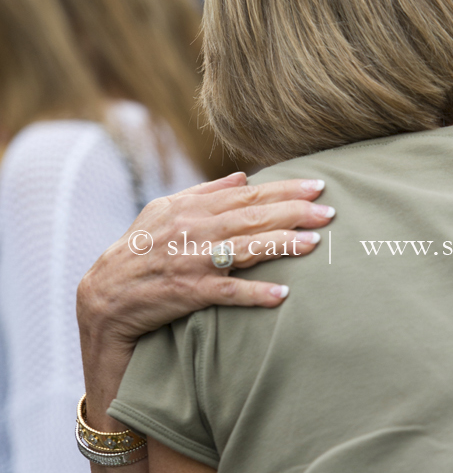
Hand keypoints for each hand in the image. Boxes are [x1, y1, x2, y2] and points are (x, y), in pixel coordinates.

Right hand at [78, 170, 334, 343]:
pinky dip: (254, 293)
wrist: (105, 296)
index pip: (246, 194)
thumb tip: (243, 176)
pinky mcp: (188, 293)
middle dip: (293, 212)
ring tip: (314, 244)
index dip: (284, 189)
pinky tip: (282, 294)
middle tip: (328, 211)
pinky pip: (227, 292)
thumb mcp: (164, 212)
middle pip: (252, 217)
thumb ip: (205, 193)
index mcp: (190, 208)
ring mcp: (191, 261)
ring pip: (244, 249)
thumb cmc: (139, 251)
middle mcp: (193, 230)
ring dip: (281, 246)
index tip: (317, 186)